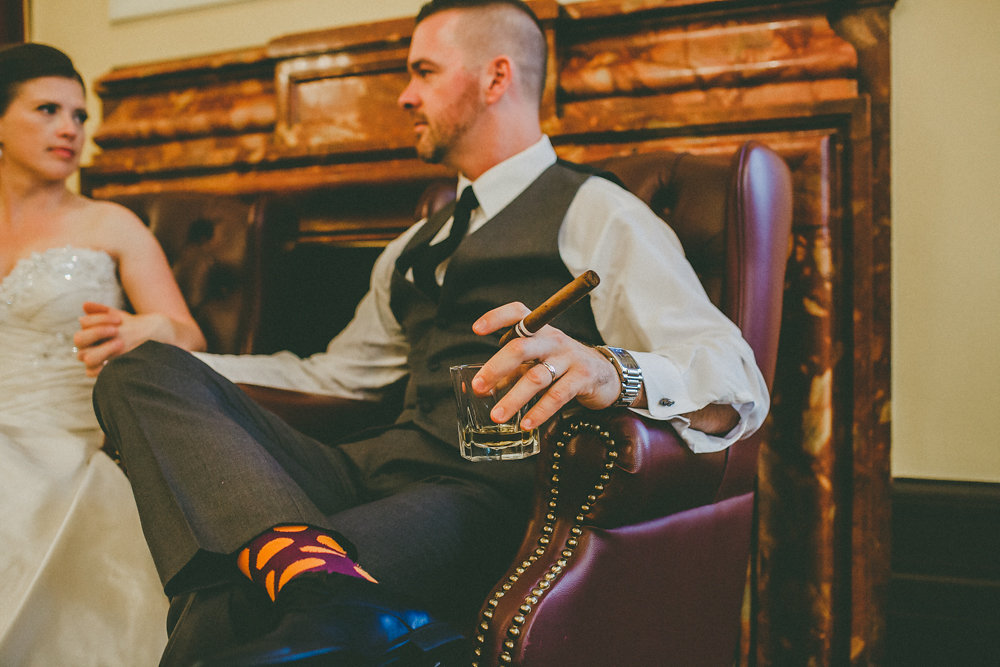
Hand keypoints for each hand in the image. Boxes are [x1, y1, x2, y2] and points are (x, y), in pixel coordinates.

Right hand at [73, 301, 146, 375]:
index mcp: (89, 330)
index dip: (100, 319)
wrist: (150, 340)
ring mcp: (93, 358)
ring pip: (86, 358)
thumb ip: (102, 310)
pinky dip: (100, 368)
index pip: (84, 322)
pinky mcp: (101, 371)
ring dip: (102, 350)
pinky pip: (91, 373)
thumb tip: (84, 305)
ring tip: (121, 344)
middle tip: (116, 331)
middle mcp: (87, 345)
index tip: (119, 320)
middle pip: (79, 339)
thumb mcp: (120, 317)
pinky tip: (115, 361)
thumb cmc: (133, 327)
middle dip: (97, 332)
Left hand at [471, 302, 623, 429]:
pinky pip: (557, 396)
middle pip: (520, 348)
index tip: (476, 330)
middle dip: (495, 368)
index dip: (497, 317)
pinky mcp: (583, 378)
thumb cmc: (563, 366)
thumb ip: (511, 373)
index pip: (518, 313)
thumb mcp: (537, 363)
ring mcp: (569, 357)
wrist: (606, 374)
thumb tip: (481, 390)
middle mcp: (553, 339)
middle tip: (477, 387)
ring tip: (497, 416)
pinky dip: (540, 412)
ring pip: (536, 377)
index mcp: (539, 330)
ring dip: (514, 399)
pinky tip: (526, 424)